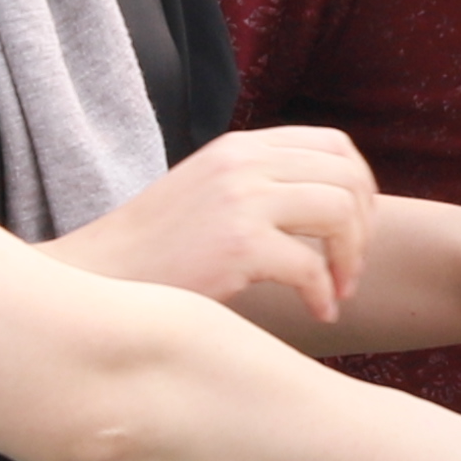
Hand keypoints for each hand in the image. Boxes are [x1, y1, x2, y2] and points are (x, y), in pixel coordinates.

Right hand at [58, 127, 374, 322]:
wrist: (97, 280)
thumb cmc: (156, 255)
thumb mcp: (209, 196)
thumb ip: (259, 187)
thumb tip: (329, 208)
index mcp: (239, 147)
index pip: (334, 145)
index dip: (359, 190)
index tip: (351, 234)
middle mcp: (243, 161)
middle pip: (347, 176)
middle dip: (364, 227)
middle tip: (350, 270)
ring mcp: (240, 198)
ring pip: (341, 212)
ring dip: (351, 259)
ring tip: (336, 291)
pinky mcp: (237, 243)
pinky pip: (313, 267)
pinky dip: (324, 295)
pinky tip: (318, 315)